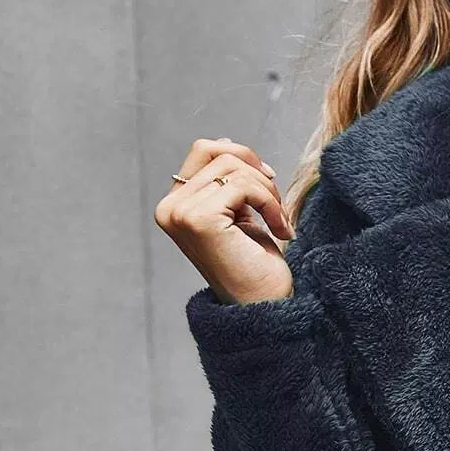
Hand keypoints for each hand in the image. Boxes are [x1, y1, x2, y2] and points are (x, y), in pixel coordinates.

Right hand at [154, 136, 296, 304]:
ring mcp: (180, 213)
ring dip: (267, 192)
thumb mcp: (237, 213)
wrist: (264, 307)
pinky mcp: (199, 219)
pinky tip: (280, 230)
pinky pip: (243, 186)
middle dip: (255, 170)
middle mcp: (170, 208)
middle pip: (217, 151)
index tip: (268, 182)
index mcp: (174, 205)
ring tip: (279, 221)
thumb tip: (225, 143)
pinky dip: (269, 203)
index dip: (242, 157)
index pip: (204, 150)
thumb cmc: (255, 265)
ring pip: (233, 167)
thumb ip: (225, 181)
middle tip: (276, 203)